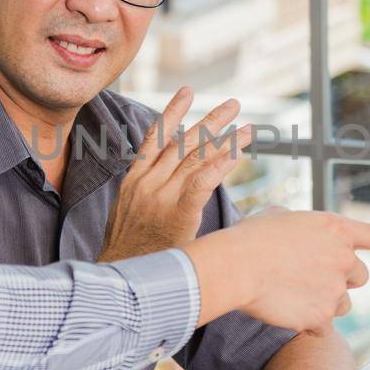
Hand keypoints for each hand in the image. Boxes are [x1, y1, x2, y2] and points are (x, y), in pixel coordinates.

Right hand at [98, 87, 252, 262]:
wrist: (119, 278)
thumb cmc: (127, 251)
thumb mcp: (127, 212)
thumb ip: (146, 192)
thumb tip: (165, 185)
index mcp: (134, 179)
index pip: (155, 137)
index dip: (173, 112)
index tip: (187, 91)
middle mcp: (148, 182)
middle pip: (184, 143)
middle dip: (212, 121)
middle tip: (234, 103)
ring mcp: (161, 196)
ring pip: (198, 159)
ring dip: (227, 141)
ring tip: (250, 128)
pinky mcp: (177, 214)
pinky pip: (202, 183)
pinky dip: (220, 166)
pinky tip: (237, 154)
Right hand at [184, 210, 369, 331]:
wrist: (236, 266)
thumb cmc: (250, 237)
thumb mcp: (281, 216)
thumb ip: (303, 228)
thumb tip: (301, 240)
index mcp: (337, 229)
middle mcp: (344, 259)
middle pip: (358, 277)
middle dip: (340, 278)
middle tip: (306, 275)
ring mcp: (336, 290)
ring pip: (342, 304)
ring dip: (324, 301)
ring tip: (290, 291)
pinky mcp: (321, 318)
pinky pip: (321, 326)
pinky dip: (306, 323)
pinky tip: (284, 310)